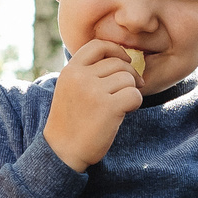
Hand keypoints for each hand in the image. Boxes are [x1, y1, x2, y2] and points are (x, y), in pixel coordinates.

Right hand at [44, 37, 143, 170]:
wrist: (62, 151)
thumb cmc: (70, 122)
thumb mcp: (70, 90)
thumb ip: (87, 73)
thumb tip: (123, 60)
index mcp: (70, 70)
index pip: (98, 45)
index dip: (116, 50)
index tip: (125, 62)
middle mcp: (81, 77)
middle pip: (119, 64)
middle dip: (128, 77)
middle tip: (127, 92)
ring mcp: (94, 92)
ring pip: (128, 79)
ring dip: (130, 92)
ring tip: (119, 106)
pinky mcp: (108, 107)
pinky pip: (134, 95)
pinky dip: (135, 104)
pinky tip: (125, 112)